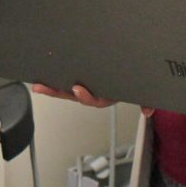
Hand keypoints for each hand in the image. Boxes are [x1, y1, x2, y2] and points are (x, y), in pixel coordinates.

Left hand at [30, 82, 152, 116]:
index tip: (77, 89)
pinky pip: (65, 81)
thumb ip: (146, 101)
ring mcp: (85, 86)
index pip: (94, 100)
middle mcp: (94, 93)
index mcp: (106, 96)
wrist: (135, 75)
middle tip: (43, 88)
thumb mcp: (143, 93)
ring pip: (66, 90)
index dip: (85, 96)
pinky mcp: (79, 78)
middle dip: (57, 92)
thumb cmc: (135, 84)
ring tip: (37, 85)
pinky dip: (54, 81)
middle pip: (73, 95)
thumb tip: (148, 111)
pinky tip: (40, 79)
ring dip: (51, 88)